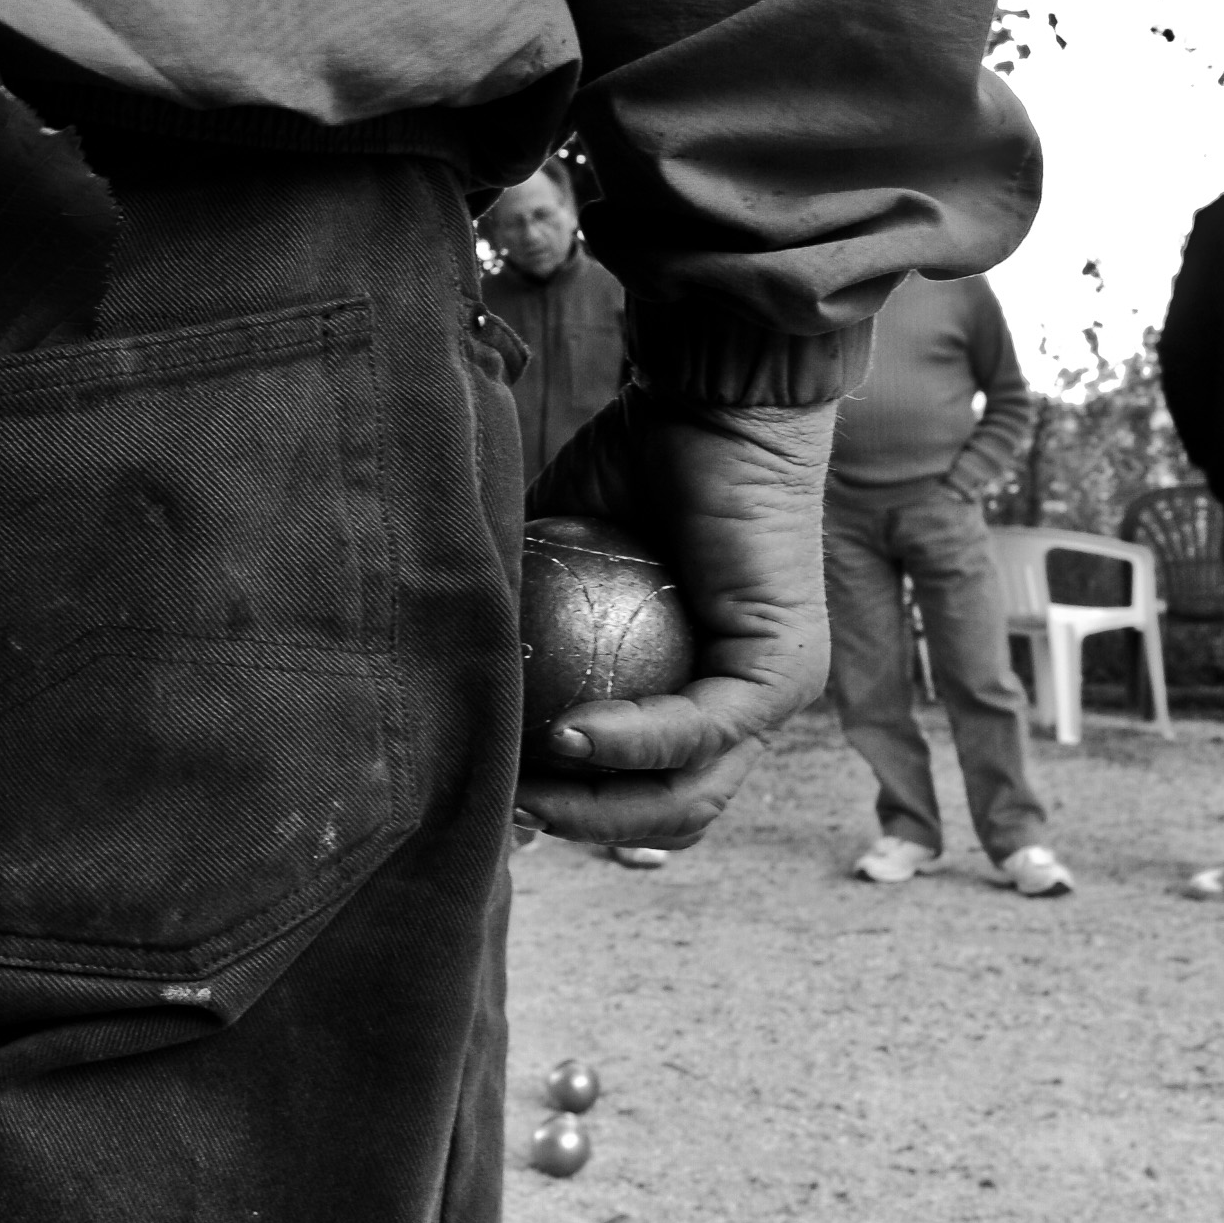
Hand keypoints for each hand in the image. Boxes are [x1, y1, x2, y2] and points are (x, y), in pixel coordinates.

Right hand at [516, 399, 832, 847]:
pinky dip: (627, 744)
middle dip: (581, 827)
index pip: (639, 784)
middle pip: (666, 813)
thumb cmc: (637, 457)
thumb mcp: (558, 557)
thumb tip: (440, 682)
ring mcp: (772, 695)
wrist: (709, 395)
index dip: (568, 808)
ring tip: (531, 786)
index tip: (494, 790)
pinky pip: (698, 733)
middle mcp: (744, 703)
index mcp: (698, 685)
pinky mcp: (783, 673)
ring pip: (688, 796)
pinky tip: (565, 737)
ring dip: (602, 807)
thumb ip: (519, 620)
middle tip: (508, 805)